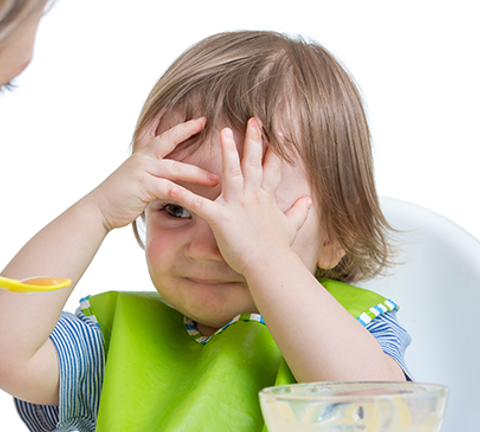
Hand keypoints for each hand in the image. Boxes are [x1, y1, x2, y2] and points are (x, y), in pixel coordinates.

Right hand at [88, 117, 218, 231]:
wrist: (97, 209)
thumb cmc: (117, 198)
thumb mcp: (135, 180)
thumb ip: (151, 176)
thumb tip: (166, 180)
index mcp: (142, 156)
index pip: (164, 136)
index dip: (182, 127)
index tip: (200, 120)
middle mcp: (142, 159)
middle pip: (169, 141)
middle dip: (188, 131)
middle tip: (208, 124)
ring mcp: (141, 171)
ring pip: (175, 168)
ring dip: (197, 173)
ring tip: (215, 179)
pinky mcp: (142, 186)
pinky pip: (167, 188)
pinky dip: (182, 193)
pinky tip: (196, 198)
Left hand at [170, 118, 311, 275]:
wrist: (271, 265)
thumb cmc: (279, 249)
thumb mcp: (292, 227)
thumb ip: (299, 212)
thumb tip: (309, 201)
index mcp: (266, 198)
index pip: (271, 168)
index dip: (275, 149)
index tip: (278, 131)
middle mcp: (252, 196)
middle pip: (252, 163)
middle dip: (253, 139)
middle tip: (252, 119)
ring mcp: (236, 205)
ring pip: (231, 172)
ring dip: (227, 151)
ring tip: (223, 132)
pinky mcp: (220, 218)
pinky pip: (198, 204)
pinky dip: (183, 195)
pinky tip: (170, 186)